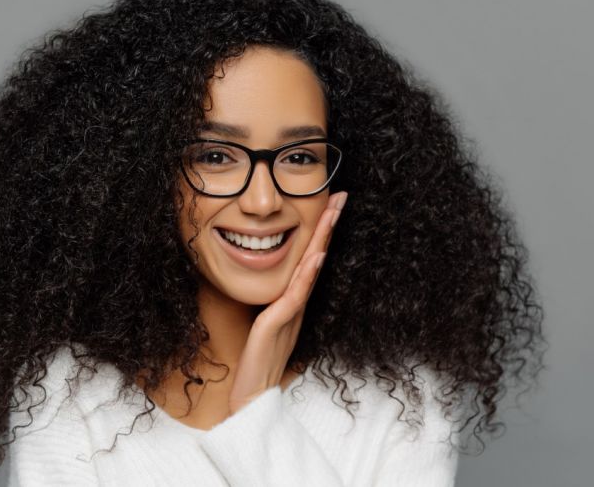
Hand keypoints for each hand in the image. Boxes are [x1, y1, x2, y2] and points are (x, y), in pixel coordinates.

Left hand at [227, 190, 347, 413]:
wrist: (252, 396)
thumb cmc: (257, 363)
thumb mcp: (265, 324)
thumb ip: (273, 305)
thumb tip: (275, 286)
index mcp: (293, 300)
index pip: (310, 258)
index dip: (322, 232)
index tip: (331, 205)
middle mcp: (297, 302)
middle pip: (317, 256)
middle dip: (328, 225)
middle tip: (341, 196)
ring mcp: (291, 312)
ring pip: (311, 269)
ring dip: (323, 239)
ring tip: (333, 212)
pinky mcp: (279, 323)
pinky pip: (296, 293)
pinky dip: (307, 273)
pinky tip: (317, 254)